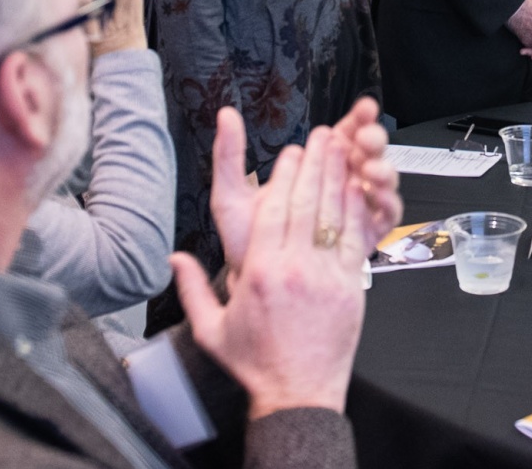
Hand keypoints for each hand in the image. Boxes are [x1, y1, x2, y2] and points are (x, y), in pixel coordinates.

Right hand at [172, 133, 366, 418]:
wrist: (298, 395)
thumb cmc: (255, 363)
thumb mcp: (210, 330)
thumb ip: (190, 289)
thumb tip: (173, 258)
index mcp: (258, 273)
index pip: (272, 210)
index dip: (283, 176)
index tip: (289, 153)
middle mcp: (293, 269)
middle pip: (305, 202)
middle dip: (314, 164)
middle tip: (321, 136)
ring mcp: (326, 277)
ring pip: (333, 215)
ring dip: (338, 176)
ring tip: (343, 148)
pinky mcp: (351, 288)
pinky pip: (355, 239)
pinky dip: (356, 211)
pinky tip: (357, 189)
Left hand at [211, 98, 402, 270]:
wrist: (256, 285)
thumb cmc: (246, 241)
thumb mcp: (232, 196)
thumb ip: (229, 156)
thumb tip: (225, 114)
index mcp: (313, 167)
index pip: (343, 134)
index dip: (357, 118)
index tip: (363, 108)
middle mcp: (338, 184)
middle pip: (368, 153)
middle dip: (372, 140)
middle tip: (365, 138)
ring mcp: (353, 209)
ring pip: (380, 181)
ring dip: (381, 170)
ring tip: (369, 169)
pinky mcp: (364, 235)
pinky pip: (385, 215)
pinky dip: (386, 202)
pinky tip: (375, 195)